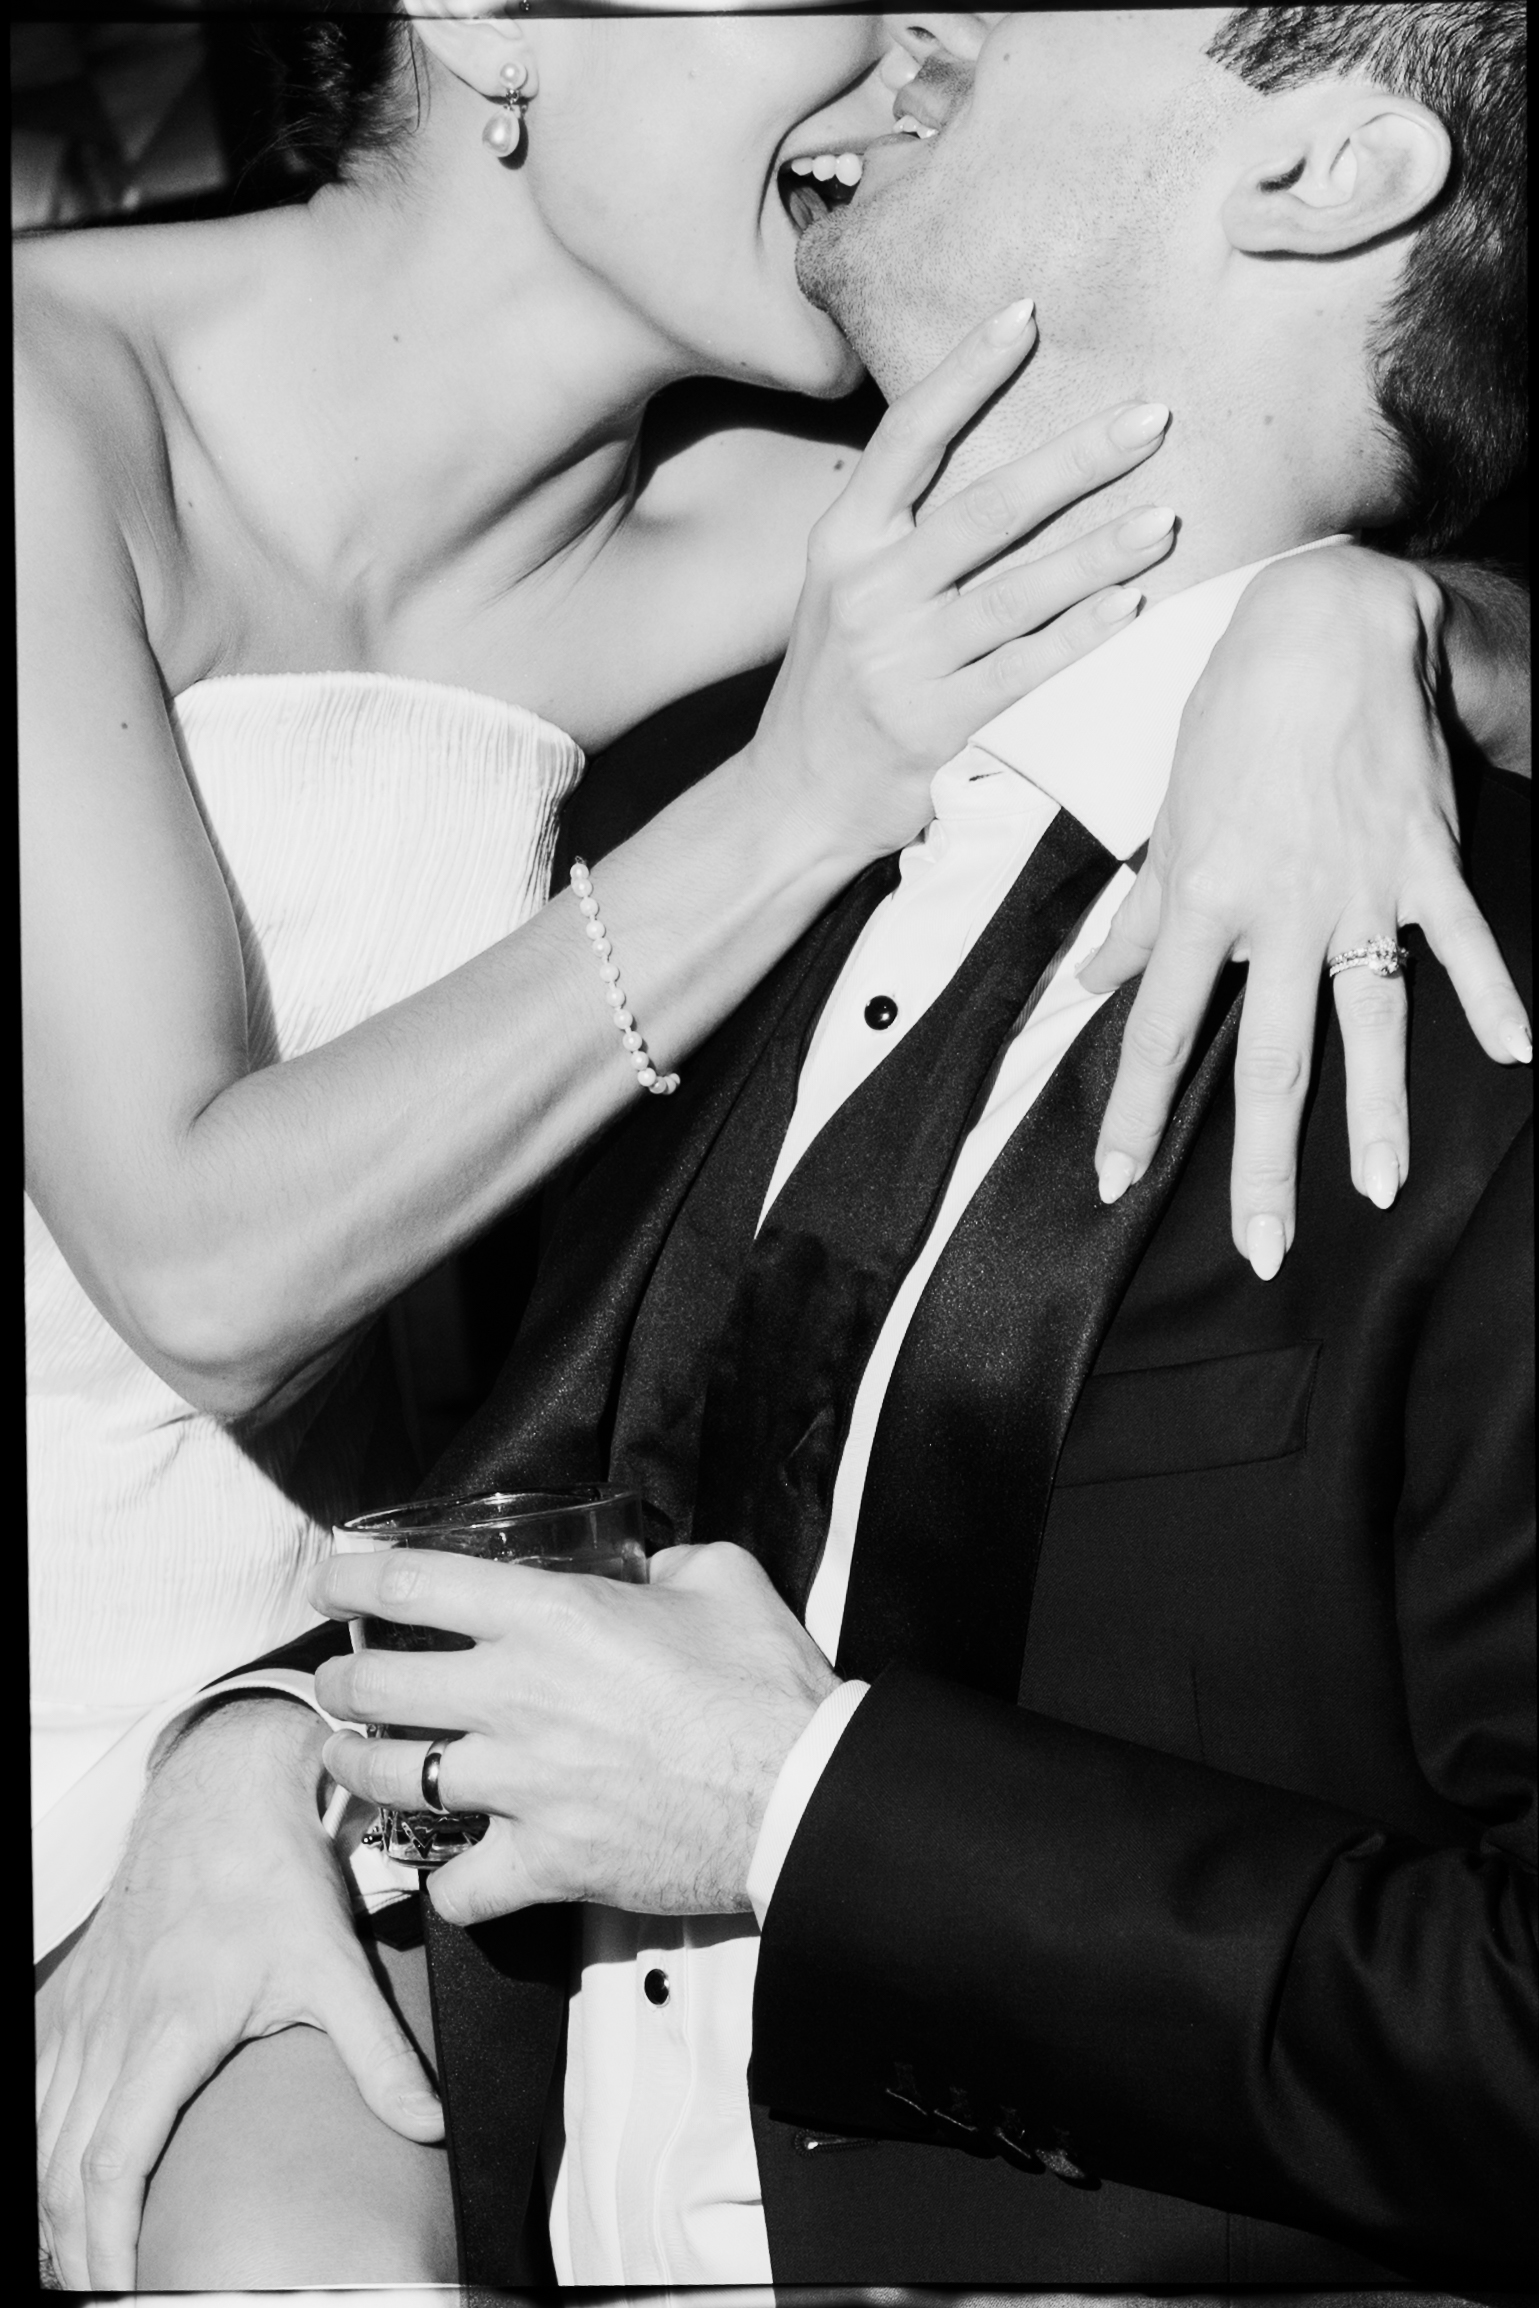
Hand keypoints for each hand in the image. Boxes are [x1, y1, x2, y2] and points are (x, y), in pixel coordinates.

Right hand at [35, 1697, 441, 2291]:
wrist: (219, 1793)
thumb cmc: (272, 1873)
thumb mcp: (336, 1963)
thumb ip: (379, 2052)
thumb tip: (429, 2124)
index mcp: (168, 2030)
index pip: (112, 2162)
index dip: (111, 2241)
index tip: (131, 2288)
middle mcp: (110, 2030)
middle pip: (63, 2171)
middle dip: (78, 2250)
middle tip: (110, 2293)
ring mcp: (83, 2014)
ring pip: (41, 2137)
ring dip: (53, 2212)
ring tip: (85, 2266)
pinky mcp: (73, 1999)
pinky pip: (37, 2092)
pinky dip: (38, 2154)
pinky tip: (54, 2190)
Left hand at [312, 1542, 837, 1925]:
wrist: (802, 1791)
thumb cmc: (763, 1680)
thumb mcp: (721, 1578)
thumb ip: (668, 1563)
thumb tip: (650, 1569)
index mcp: (551, 1616)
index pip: (415, 1583)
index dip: (352, 1578)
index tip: (329, 1580)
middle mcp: (516, 1697)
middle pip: (374, 1687)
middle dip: (337, 1682)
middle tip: (336, 1682)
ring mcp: (523, 1786)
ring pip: (389, 1782)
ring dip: (354, 1771)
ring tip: (347, 1762)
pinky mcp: (547, 1862)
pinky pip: (458, 1889)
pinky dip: (446, 1884)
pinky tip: (451, 1869)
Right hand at [750, 297, 1175, 864]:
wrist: (795, 798)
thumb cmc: (839, 680)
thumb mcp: (843, 587)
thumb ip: (901, 524)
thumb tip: (992, 439)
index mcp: (843, 542)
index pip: (909, 437)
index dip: (966, 372)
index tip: (1027, 312)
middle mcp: (870, 593)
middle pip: (985, 509)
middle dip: (1074, 460)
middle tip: (1150, 416)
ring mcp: (902, 663)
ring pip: (1015, 593)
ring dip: (1098, 552)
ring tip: (1167, 517)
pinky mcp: (935, 727)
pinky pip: (1021, 672)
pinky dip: (1078, 637)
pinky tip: (1133, 606)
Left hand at [1080, 544, 1531, 1274]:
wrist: (1327, 631)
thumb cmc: (1233, 722)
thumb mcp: (1168, 815)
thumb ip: (1138, 912)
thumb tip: (1095, 983)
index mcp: (1200, 897)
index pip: (1157, 1026)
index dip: (1136, 1110)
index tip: (1116, 1180)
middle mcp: (1277, 908)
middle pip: (1269, 1057)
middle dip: (1264, 1161)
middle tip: (1263, 1247)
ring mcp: (1357, 890)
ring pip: (1366, 1022)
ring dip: (1376, 1113)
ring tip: (1379, 1191)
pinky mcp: (1424, 864)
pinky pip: (1460, 943)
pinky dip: (1492, 998)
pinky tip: (1516, 1057)